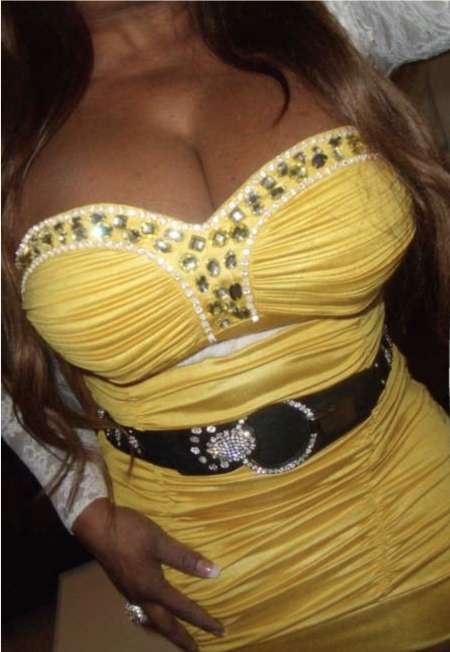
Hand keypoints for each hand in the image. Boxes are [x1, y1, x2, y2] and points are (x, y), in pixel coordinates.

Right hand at [73, 498, 223, 651]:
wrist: (97, 526)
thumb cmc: (129, 532)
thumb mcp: (160, 541)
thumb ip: (186, 558)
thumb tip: (214, 572)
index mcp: (152, 588)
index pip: (183, 609)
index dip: (203, 619)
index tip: (219, 630)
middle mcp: (140, 596)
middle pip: (164, 625)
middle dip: (181, 639)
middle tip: (196, 650)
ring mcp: (129, 591)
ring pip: (152, 620)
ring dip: (167, 630)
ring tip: (177, 636)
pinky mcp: (123, 583)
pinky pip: (143, 610)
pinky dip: (155, 618)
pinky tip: (156, 611)